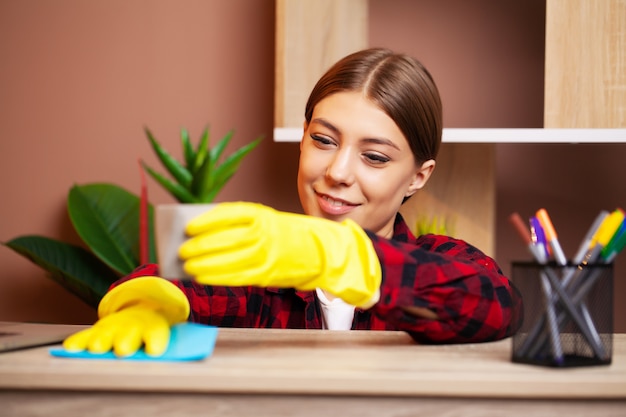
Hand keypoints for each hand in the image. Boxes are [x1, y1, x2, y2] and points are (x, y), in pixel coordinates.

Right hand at [63, 277, 189, 356]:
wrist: (143, 312)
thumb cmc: (153, 332)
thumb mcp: (164, 336)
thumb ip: (163, 345)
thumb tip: (170, 356)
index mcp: (154, 328)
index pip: (156, 333)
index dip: (155, 341)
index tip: (153, 350)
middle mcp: (132, 327)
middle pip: (128, 334)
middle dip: (125, 341)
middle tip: (122, 349)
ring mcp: (114, 327)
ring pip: (105, 334)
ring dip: (101, 341)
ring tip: (97, 348)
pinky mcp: (97, 330)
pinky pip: (85, 336)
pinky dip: (78, 342)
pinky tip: (72, 348)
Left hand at [179, 202, 380, 307]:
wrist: (321, 251)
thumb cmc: (286, 234)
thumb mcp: (266, 220)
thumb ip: (239, 226)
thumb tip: (202, 236)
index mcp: (264, 215)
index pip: (230, 215)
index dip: (207, 221)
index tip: (189, 227)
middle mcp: (266, 234)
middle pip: (227, 239)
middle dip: (201, 246)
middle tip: (183, 250)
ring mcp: (268, 255)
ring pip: (230, 260)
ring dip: (206, 265)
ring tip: (189, 266)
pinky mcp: (269, 273)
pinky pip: (238, 276)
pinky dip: (218, 277)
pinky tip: (203, 277)